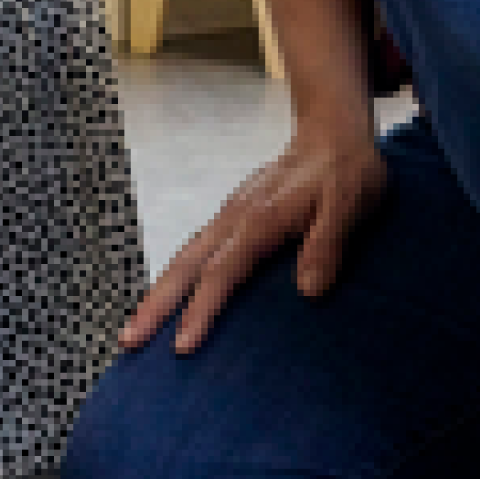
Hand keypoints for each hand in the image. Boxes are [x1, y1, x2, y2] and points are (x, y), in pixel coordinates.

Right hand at [120, 126, 388, 355]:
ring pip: (182, 259)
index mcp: (260, 220)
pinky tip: (166, 298)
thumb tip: (308, 291)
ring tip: (133, 331)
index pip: (221, 272)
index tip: (182, 346)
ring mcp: (228, 217)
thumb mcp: (350, 204)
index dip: (201, 310)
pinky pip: (193, 252)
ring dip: (156, 295)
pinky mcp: (230, 219)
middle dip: (155, 306)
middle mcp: (234, 219)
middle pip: (185, 267)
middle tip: (128, 343)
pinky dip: (173, 279)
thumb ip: (328, 244)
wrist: (331, 133)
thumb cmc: (346, 171)